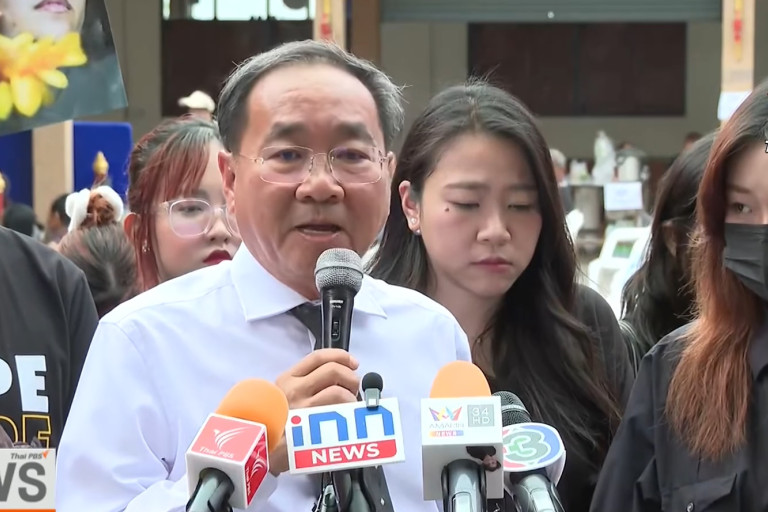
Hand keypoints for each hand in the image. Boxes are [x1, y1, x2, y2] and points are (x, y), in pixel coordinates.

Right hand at [269, 349, 360, 474]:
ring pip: (339, 391)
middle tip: (352, 388)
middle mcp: (294, 390)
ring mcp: (302, 408)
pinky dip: (350, 414)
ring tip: (349, 406)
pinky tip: (350, 419)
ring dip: (351, 398)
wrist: (262, 451)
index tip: (352, 362)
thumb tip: (340, 374)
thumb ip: (306, 383)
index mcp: (288, 379)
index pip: (318, 357)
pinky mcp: (311, 427)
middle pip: (333, 370)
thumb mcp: (283, 395)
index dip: (341, 356)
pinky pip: (339, 414)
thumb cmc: (276, 425)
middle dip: (351, 377)